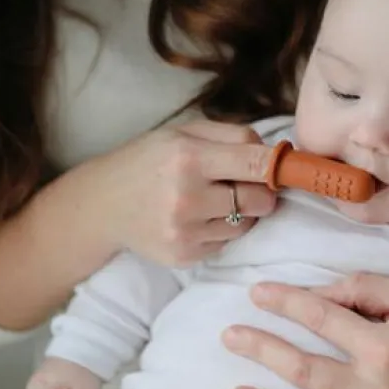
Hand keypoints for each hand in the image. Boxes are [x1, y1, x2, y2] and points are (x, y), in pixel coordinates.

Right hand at [90, 120, 277, 266]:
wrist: (104, 205)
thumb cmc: (150, 161)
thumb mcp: (185, 133)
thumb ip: (234, 135)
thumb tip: (277, 152)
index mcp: (188, 157)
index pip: (257, 164)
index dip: (278, 166)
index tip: (284, 166)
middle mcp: (186, 197)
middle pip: (260, 199)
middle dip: (261, 190)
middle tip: (245, 183)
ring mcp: (185, 231)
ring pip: (248, 223)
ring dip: (243, 212)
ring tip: (215, 199)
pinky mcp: (185, 255)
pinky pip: (228, 242)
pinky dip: (222, 230)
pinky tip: (198, 217)